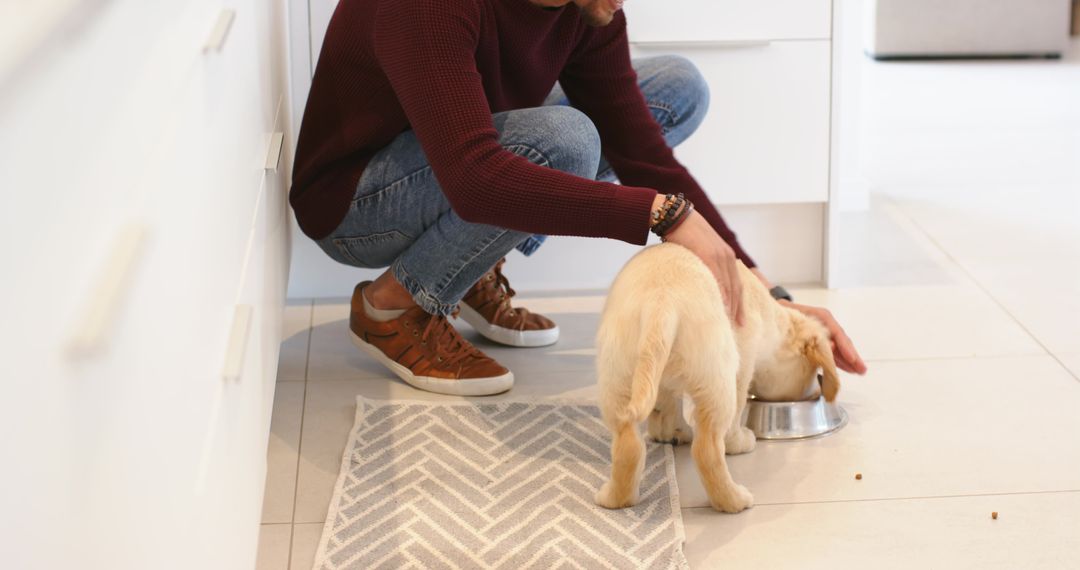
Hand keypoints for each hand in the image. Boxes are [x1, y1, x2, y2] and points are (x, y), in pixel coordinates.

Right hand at [662, 206, 743, 325]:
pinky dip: (721, 293)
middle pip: (737, 287)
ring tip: (730, 321)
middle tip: (740, 325)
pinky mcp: (709, 255)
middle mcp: (727, 256)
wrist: (676, 216)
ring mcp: (719, 255)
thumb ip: (702, 264)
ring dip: (731, 304)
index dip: (740, 301)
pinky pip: (718, 278)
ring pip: (729, 285)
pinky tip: (722, 306)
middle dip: (739, 307)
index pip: (736, 283)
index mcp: (726, 255)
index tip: (740, 318)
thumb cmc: (682, 233)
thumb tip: (697, 280)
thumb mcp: (698, 249)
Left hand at [780, 300, 867, 374]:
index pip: (836, 332)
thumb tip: (828, 345)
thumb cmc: (783, 313)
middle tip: (862, 369)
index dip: (845, 347)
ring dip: (849, 360)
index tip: (852, 359)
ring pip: (839, 347)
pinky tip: (848, 368)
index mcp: (820, 316)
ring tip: (859, 371)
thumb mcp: (792, 318)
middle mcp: (825, 324)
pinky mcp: (819, 340)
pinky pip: (832, 351)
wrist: (777, 310)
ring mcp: (823, 332)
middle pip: (842, 341)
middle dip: (852, 356)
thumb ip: (808, 328)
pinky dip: (840, 360)